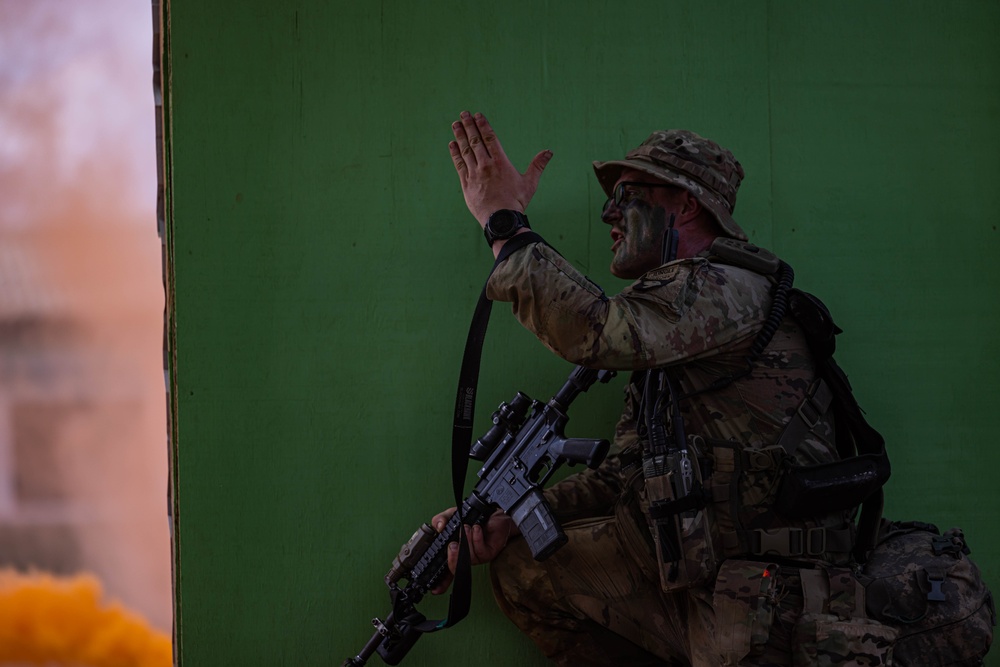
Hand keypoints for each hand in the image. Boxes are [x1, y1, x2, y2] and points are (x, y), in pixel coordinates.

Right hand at [428, 507, 518, 594]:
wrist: (493, 514)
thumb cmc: (473, 517)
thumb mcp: (452, 516)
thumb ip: (441, 519)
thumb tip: (439, 527)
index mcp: (455, 553)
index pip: (445, 572)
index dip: (440, 583)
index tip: (434, 589)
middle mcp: (465, 558)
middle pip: (456, 569)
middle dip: (453, 558)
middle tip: (452, 545)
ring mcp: (477, 557)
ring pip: (468, 557)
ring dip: (466, 540)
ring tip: (466, 527)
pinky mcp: (488, 553)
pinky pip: (480, 550)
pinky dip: (476, 538)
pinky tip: (476, 529)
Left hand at [448, 111, 552, 226]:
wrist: (501, 220)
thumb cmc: (516, 202)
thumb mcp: (530, 183)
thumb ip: (537, 165)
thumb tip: (549, 152)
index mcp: (501, 163)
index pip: (490, 138)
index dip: (483, 125)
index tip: (477, 115)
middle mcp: (486, 165)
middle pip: (475, 141)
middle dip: (469, 126)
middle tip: (463, 114)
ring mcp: (474, 174)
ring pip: (466, 151)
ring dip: (460, 136)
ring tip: (455, 124)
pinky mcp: (467, 184)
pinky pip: (459, 165)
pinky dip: (455, 154)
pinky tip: (452, 145)